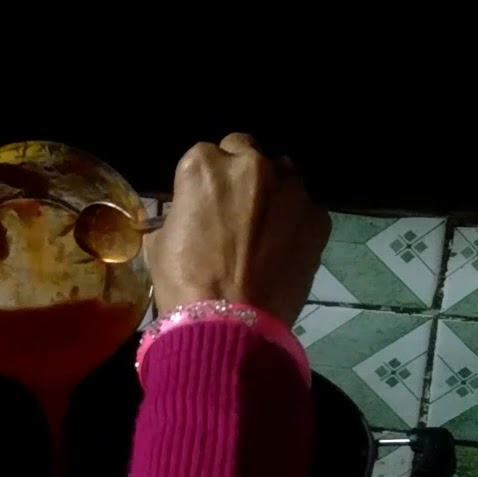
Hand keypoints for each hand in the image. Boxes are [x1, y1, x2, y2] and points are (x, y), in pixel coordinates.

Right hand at [145, 133, 329, 325]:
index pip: (204, 155)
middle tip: (234, 208)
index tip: (203, 204)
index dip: (204, 182)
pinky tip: (283, 250)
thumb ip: (177, 216)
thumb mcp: (160, 243)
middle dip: (240, 173)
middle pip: (246, 151)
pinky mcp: (317, 217)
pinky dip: (295, 221)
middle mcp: (251, 166)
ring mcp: (290, 189)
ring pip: (282, 173)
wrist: (230, 325)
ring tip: (263, 226)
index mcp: (203, 166)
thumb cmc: (184, 282)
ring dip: (272, 189)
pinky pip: (305, 208)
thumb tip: (183, 216)